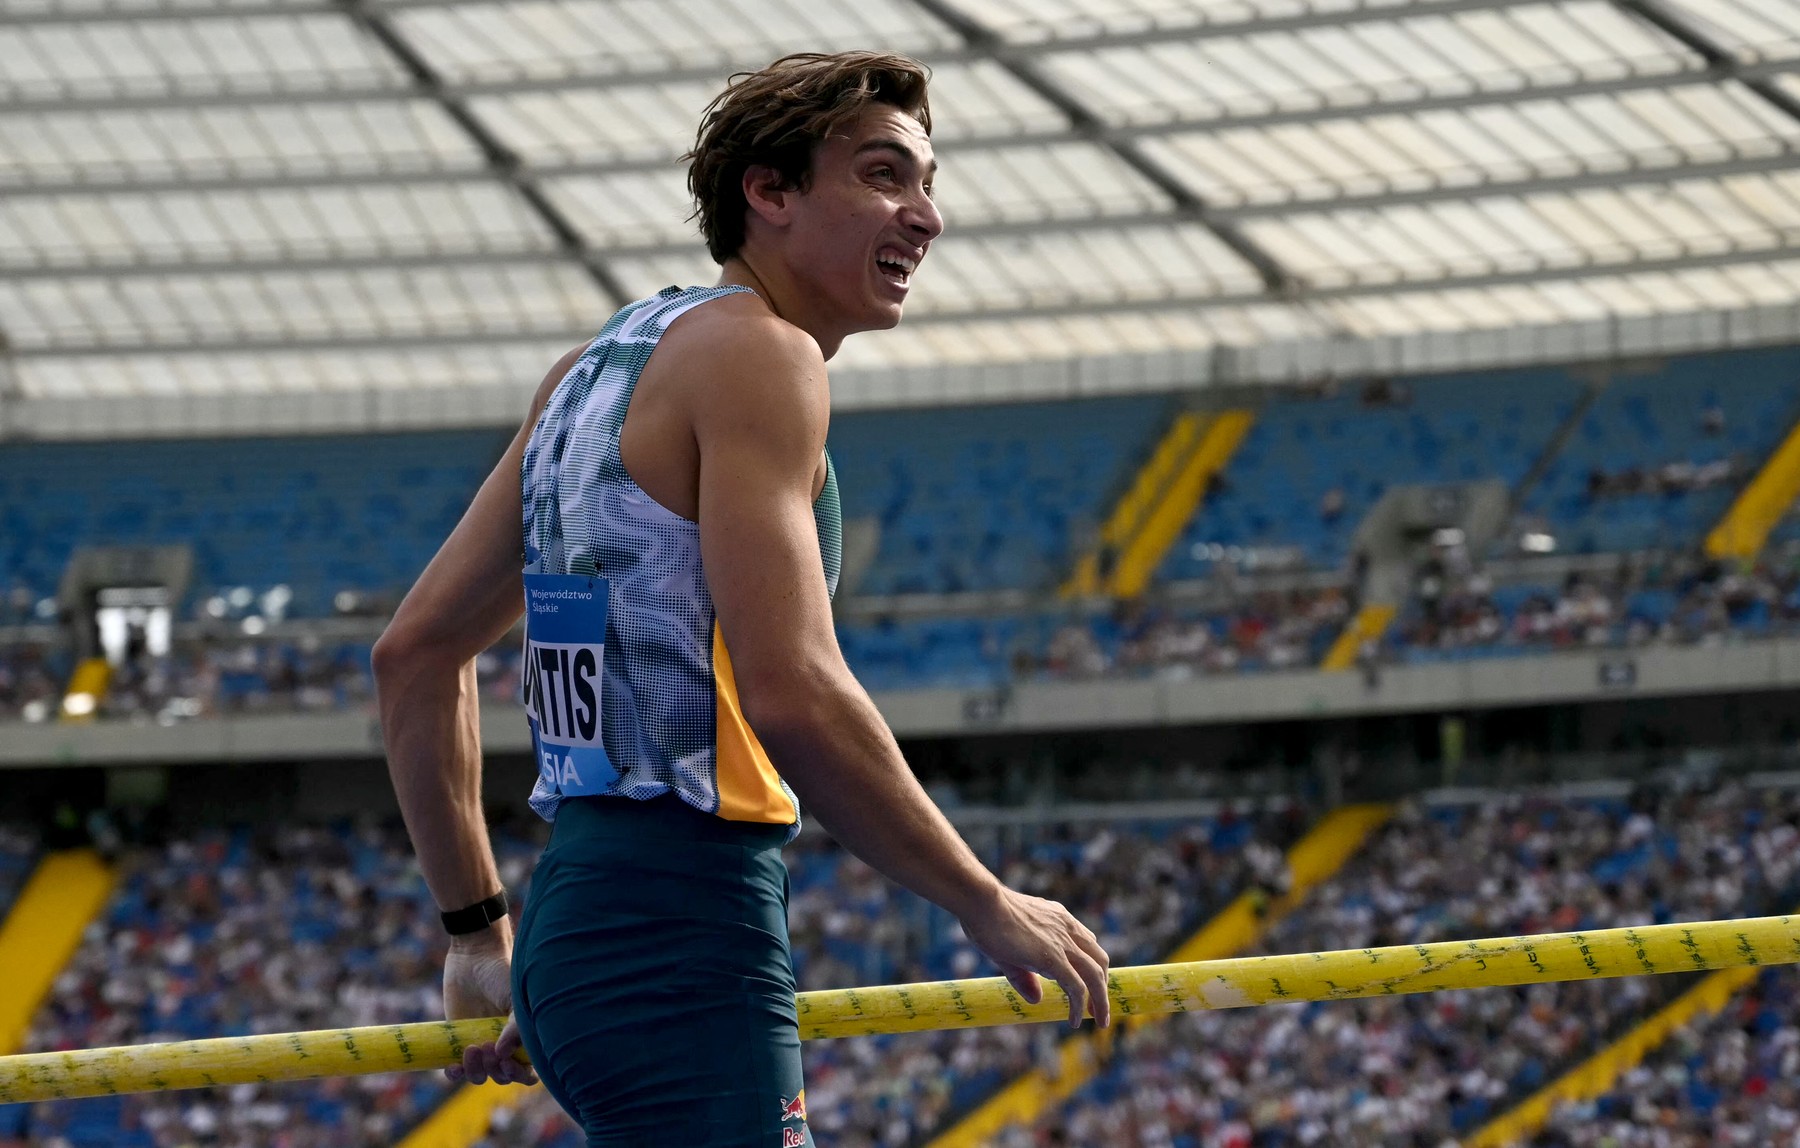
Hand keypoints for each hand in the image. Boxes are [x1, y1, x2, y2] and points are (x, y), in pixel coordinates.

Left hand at [441, 923, 536, 1085]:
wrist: (473, 957)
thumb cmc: (501, 974)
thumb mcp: (515, 998)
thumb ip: (516, 1027)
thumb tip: (502, 1055)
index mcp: (524, 1038)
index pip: (528, 1071)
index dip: (519, 1074)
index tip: (505, 1061)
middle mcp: (505, 1046)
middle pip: (503, 1076)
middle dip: (494, 1069)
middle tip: (485, 1046)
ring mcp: (482, 1045)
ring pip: (480, 1076)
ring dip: (475, 1070)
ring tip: (470, 1048)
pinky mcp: (458, 1043)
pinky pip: (457, 1070)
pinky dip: (454, 1074)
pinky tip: (452, 1067)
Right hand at [957, 886, 1110, 1028]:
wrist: (981, 902)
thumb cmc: (988, 916)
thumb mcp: (1010, 948)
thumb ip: (1025, 976)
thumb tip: (1036, 999)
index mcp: (1058, 918)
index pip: (1087, 942)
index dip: (1092, 965)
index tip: (1089, 983)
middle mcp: (1067, 928)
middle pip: (1099, 960)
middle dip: (1103, 986)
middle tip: (1098, 1007)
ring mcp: (1062, 942)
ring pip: (1095, 976)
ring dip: (1101, 1001)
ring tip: (1100, 1020)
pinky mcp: (1053, 958)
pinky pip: (1076, 987)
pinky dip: (1079, 1006)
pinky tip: (1073, 1021)